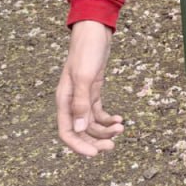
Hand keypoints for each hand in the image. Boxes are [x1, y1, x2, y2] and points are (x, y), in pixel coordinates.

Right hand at [55, 20, 123, 156]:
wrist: (95, 31)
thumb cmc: (87, 50)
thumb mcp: (85, 76)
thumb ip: (81, 102)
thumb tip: (79, 128)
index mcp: (64, 100)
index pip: (66, 131)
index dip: (78, 146)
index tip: (95, 154)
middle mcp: (71, 102)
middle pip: (80, 131)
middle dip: (95, 141)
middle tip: (112, 146)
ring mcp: (82, 97)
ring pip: (91, 123)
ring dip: (105, 130)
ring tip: (121, 128)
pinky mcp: (93, 91)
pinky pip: (99, 112)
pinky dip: (109, 119)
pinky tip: (119, 120)